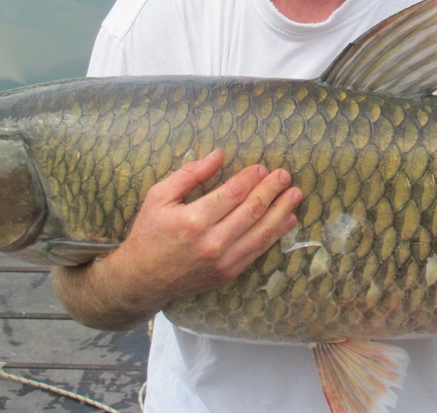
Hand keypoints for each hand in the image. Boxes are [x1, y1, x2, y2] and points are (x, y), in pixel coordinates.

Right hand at [53, 149, 301, 329]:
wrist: (141, 281)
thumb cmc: (148, 234)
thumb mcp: (159, 197)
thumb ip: (189, 174)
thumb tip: (218, 155)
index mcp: (194, 220)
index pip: (233, 193)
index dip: (252, 178)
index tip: (263, 167)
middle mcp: (212, 242)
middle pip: (252, 210)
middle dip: (272, 190)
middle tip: (285, 175)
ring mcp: (223, 261)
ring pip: (262, 232)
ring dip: (282, 211)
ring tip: (295, 195)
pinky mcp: (229, 274)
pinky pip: (258, 251)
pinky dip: (275, 234)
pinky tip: (287, 221)